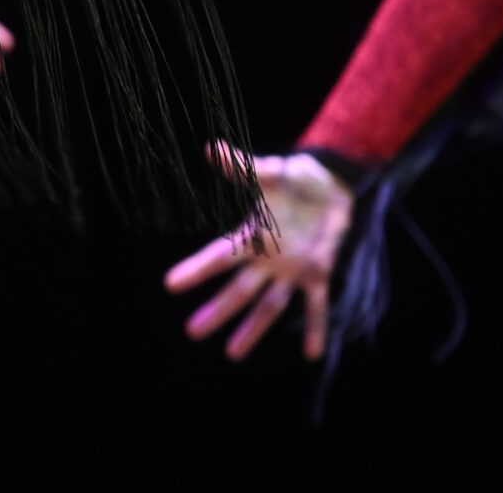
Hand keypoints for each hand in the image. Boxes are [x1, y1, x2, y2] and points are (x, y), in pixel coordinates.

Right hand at [163, 148, 354, 359]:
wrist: (332, 184)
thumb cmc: (297, 176)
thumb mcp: (270, 171)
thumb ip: (242, 166)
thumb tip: (212, 148)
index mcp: (252, 237)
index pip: (218, 258)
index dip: (195, 271)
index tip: (170, 285)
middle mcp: (267, 260)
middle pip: (238, 291)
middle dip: (217, 312)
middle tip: (192, 332)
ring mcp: (291, 270)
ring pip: (269, 306)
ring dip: (253, 330)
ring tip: (232, 354)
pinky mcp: (317, 273)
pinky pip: (315, 306)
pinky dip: (315, 328)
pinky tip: (311, 354)